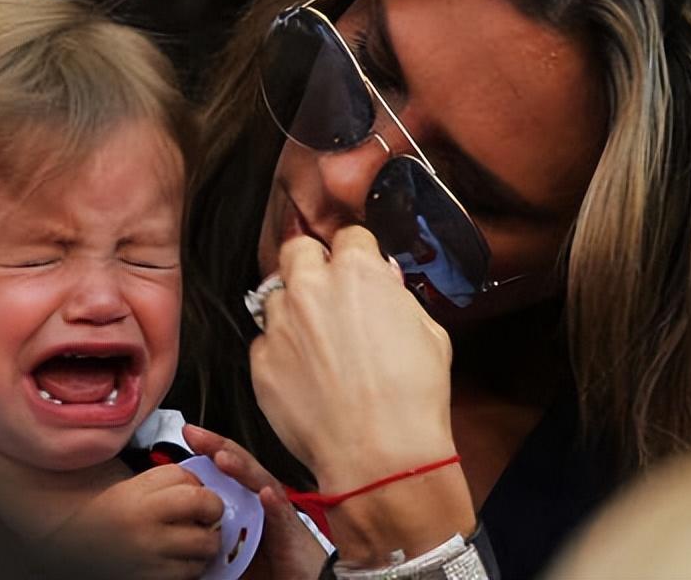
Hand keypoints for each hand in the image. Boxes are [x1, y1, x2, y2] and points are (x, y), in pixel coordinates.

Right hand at [53, 463, 223, 578]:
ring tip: (192, 538)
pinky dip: (193, 565)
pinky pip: (192, 572)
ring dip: (206, 541)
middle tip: (205, 516)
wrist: (77, 546)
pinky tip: (180, 557)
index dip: (204, 488)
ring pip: (206, 545)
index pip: (193, 485)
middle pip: (207, 510)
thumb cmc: (111, 512)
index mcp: (139, 497)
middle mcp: (144, 528)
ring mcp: (150, 559)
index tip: (201, 494)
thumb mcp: (136, 485)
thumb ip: (172, 480)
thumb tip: (207, 486)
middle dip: (213, 512)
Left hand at [183, 424, 327, 579]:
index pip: (228, 469)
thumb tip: (182, 529)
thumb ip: (211, 536)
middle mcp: (264, 501)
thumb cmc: (271, 566)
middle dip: (219, 447)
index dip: (209, 450)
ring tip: (222, 457)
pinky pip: (283, 516)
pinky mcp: (292, 533)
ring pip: (262, 483)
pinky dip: (274, 503)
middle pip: (243, 467)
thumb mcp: (231, 549)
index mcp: (247, 502)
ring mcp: (279, 513)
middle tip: (195, 433)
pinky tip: (264, 493)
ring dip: (243, 469)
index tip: (188, 434)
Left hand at [250, 227, 457, 491]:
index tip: (359, 270)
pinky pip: (265, 342)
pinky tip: (305, 376)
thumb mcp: (429, 332)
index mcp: (358, 271)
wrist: (380, 454)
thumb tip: (384, 284)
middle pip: (297, 249)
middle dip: (311, 263)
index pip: (348, 235)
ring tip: (316, 344)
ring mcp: (281, 324)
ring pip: (276, 296)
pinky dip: (281, 352)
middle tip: (326, 291)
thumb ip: (398, 298)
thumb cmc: (414, 395)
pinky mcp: (261, 361)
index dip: (356, 254)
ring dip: (293, 310)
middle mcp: (312, 287)